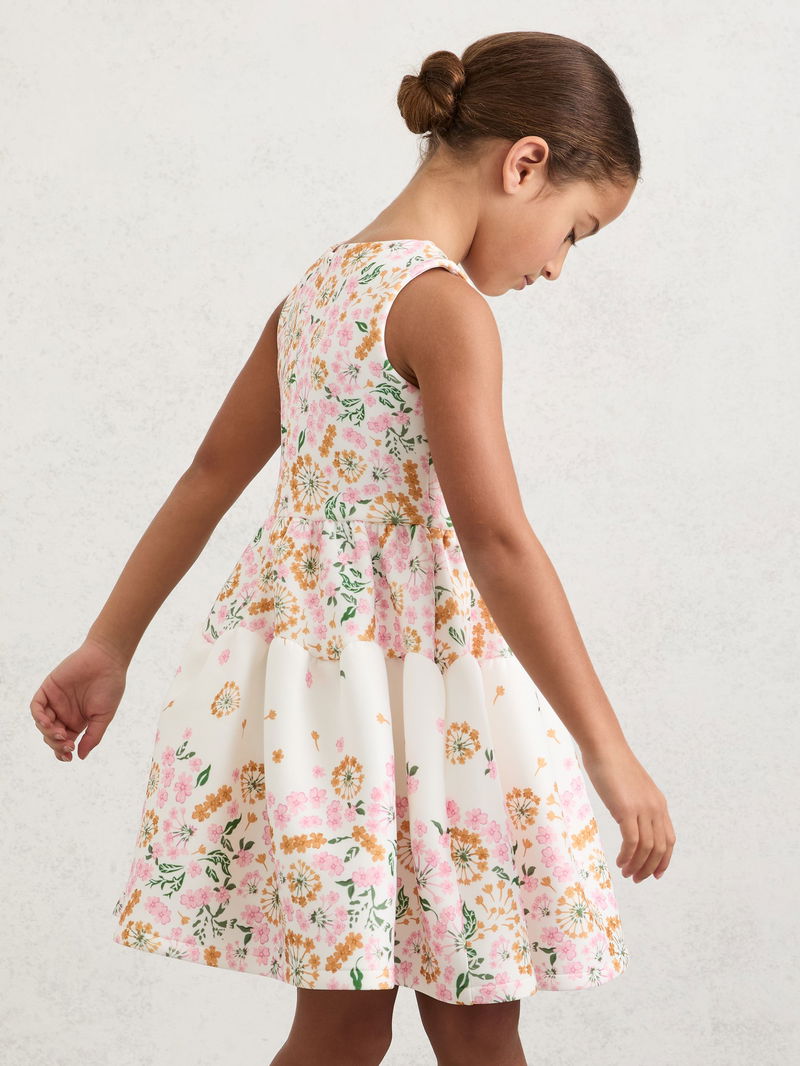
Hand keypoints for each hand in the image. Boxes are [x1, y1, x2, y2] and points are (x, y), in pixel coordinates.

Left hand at [29, 636, 127, 762]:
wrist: (108, 660)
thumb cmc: (110, 687)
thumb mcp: (104, 716)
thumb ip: (93, 736)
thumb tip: (80, 757)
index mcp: (77, 721)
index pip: (64, 742)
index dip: (62, 752)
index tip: (69, 757)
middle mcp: (64, 713)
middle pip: (51, 736)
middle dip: (56, 745)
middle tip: (67, 744)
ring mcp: (55, 701)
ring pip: (42, 724)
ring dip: (48, 733)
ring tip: (60, 734)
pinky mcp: (48, 688)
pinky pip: (36, 706)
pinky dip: (38, 716)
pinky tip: (47, 722)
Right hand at [579, 739, 675, 883]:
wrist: (604, 747)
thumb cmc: (612, 764)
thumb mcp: (631, 788)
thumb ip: (635, 804)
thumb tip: (628, 820)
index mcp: (659, 803)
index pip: (669, 840)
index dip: (664, 860)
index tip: (654, 874)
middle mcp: (655, 808)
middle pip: (660, 848)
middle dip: (649, 868)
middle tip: (636, 878)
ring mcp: (642, 809)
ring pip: (647, 848)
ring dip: (637, 865)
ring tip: (626, 873)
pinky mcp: (626, 810)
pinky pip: (632, 842)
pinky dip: (627, 856)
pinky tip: (619, 861)